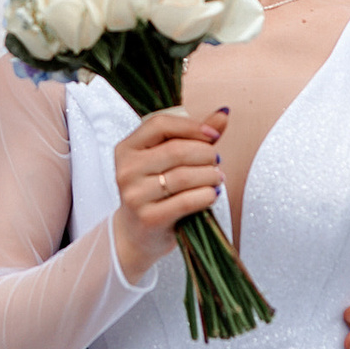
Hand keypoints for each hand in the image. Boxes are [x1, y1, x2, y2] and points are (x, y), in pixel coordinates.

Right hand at [108, 106, 229, 284]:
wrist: (136, 234)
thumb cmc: (155, 191)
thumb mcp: (166, 161)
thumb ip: (193, 136)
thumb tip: (223, 114)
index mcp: (127, 149)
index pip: (160, 125)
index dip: (191, 127)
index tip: (213, 136)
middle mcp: (126, 170)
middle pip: (176, 150)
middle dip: (206, 154)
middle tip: (217, 161)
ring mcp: (135, 195)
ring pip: (184, 176)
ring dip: (210, 175)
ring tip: (218, 178)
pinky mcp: (148, 218)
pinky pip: (186, 201)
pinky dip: (206, 195)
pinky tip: (212, 194)